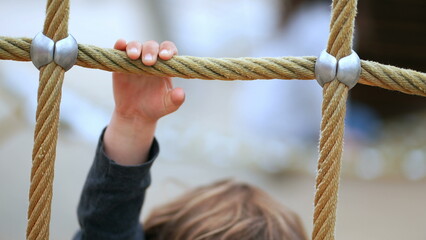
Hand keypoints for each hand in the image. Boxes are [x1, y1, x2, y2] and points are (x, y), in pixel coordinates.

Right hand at [104, 39, 184, 165]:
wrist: (135, 114)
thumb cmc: (155, 107)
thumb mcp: (168, 105)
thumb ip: (176, 99)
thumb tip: (180, 93)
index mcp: (165, 66)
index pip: (169, 50)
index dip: (168, 50)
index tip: (165, 56)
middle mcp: (151, 59)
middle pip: (152, 46)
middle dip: (151, 51)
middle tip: (148, 62)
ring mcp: (135, 59)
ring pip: (136, 45)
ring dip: (135, 47)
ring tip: (134, 56)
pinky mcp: (121, 62)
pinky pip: (120, 50)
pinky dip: (120, 45)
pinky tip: (120, 45)